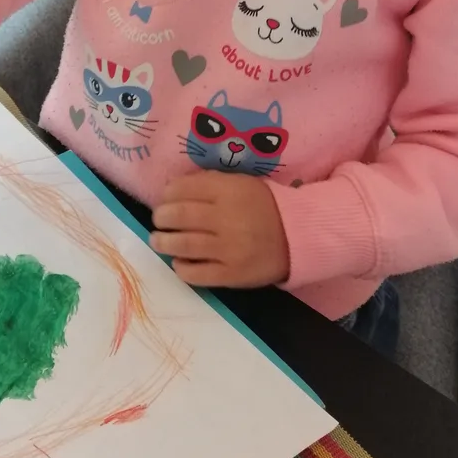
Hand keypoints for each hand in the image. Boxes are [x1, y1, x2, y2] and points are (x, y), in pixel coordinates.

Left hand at [150, 171, 289, 287]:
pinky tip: (179, 262)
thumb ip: (210, 183)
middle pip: (178, 215)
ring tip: (159, 241)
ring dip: (162, 242)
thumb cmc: (264, 208)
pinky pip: (195, 274)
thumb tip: (172, 189)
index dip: (167, 194)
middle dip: (161, 217)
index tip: (164, 199)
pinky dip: (180, 268)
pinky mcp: (230, 274)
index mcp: (230, 190)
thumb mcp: (241, 184)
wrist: (298, 237)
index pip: (184, 188)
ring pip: (182, 245)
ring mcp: (229, 248)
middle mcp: (227, 218)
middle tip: (160, 221)